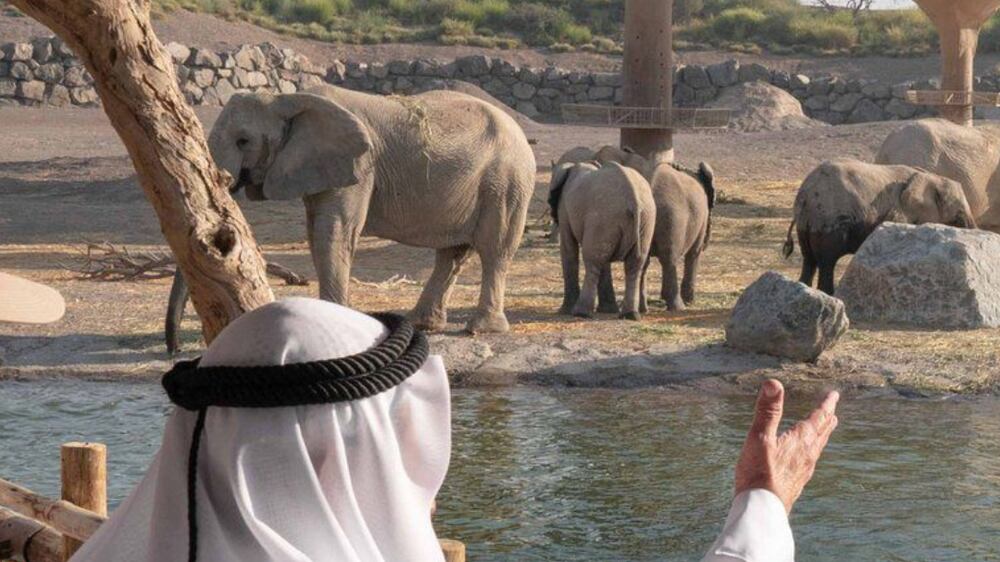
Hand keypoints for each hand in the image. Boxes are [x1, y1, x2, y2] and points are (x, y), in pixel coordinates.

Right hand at [734, 379, 838, 513]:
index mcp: (800, 441)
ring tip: (823, 431)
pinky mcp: (796, 482)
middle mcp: (807, 455)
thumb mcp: (759, 437)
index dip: (826, 405)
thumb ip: (767, 410)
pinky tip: (805, 459)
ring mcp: (803, 470)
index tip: (834, 395)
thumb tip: (773, 382)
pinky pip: (810, 461)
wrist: (762, 509)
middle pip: (821, 433)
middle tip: (832, 411)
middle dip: (826, 420)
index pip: (818, 418)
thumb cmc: (758, 473)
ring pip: (817, 448)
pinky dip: (812, 451)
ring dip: (821, 435)